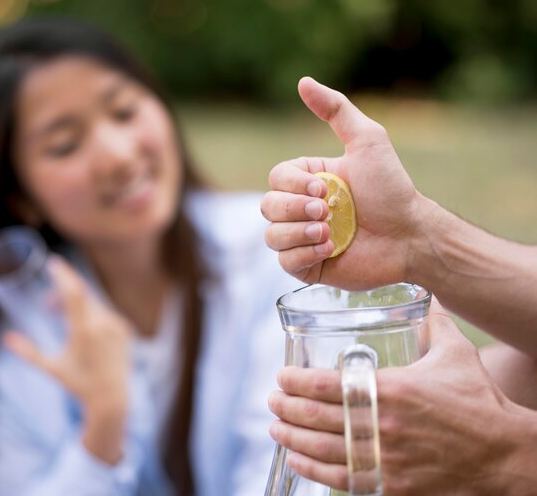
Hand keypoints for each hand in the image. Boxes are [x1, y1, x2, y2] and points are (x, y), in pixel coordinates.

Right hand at [4, 256, 130, 463]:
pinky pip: (104, 312)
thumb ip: (28, 353)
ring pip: (92, 303)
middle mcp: (103, 325)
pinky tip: (80, 328)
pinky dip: (90, 312)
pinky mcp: (125, 328)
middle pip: (82, 294)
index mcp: (84, 332)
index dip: (63, 275)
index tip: (53, 262)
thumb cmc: (78, 383)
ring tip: (57, 317)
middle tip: (47, 304)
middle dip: (62, 292)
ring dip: (74, 304)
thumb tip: (6, 339)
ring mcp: (117, 326)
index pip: (73, 293)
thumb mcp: (51, 368)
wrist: (111, 398)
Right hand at [262, 77, 428, 288]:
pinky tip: (330, 249)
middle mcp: (302, 209)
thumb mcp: (367, 141)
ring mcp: (303, 238)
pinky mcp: (310, 265)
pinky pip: (285, 261)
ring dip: (297, 232)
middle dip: (295, 209)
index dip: (293, 185)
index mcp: (308, 181)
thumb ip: (336, 110)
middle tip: (328, 211)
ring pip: (271, 236)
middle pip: (267, 206)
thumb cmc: (391, 189)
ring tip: (329, 233)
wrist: (410, 236)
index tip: (324, 188)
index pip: (276, 178)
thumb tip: (303, 81)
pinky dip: (303, 253)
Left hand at [268, 299, 536, 494]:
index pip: (328, 384)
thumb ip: (435, 323)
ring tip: (275, 428)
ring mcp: (384, 459)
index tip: (281, 377)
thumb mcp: (456, 354)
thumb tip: (427, 297)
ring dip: (292, 438)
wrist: (503, 453)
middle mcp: (381, 425)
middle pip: (317, 417)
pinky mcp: (391, 485)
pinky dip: (314, 470)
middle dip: (286, 408)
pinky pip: (342, 480)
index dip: (297, 382)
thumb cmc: (478, 401)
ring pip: (323, 450)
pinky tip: (297, 460)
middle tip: (271, 400)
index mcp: (391, 390)